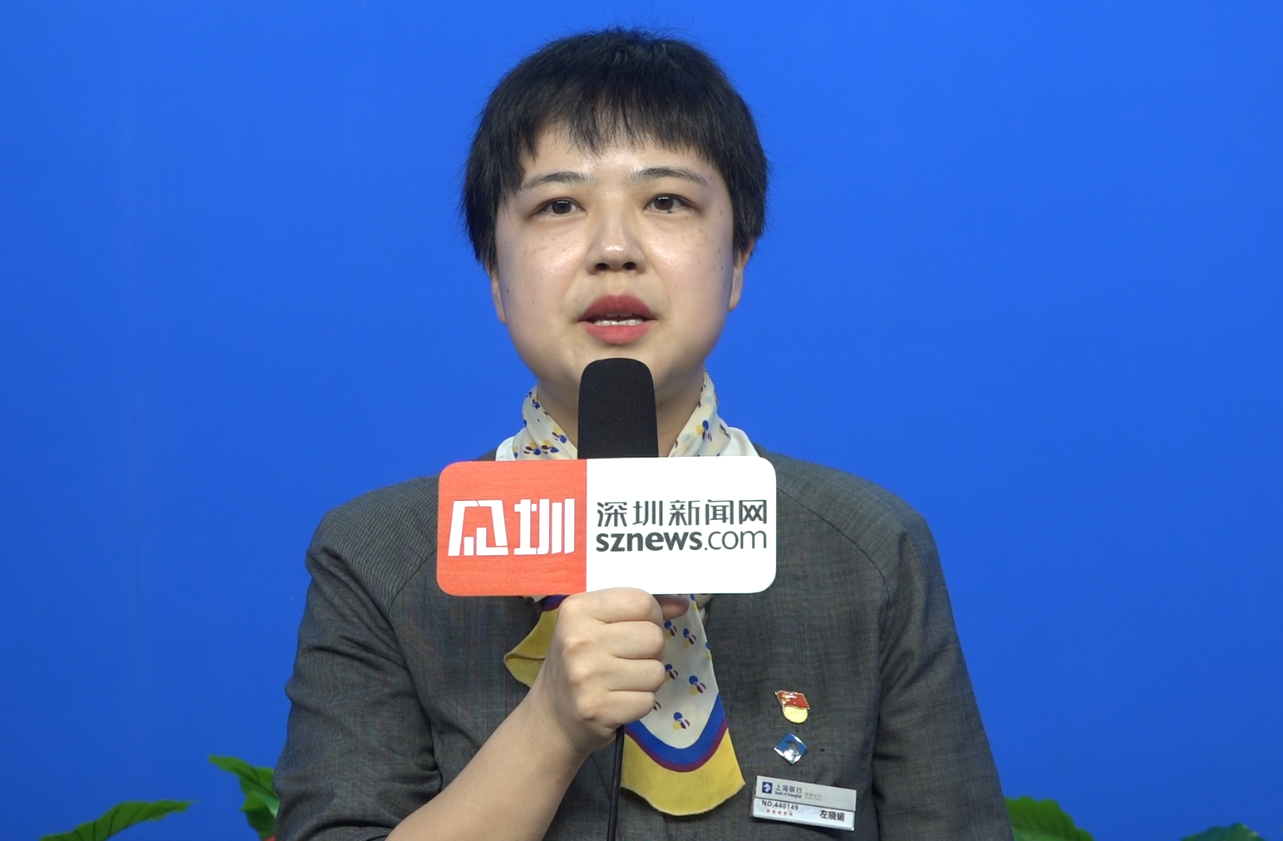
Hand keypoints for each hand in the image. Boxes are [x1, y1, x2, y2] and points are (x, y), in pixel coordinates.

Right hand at [526, 588, 688, 755]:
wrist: (551, 717)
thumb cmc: (579, 662)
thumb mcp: (596, 624)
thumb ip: (638, 609)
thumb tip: (680, 603)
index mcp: (576, 609)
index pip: (642, 601)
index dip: (651, 615)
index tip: (638, 626)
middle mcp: (578, 640)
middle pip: (654, 637)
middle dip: (650, 650)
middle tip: (627, 658)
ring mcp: (587, 677)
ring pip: (657, 671)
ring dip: (647, 678)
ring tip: (622, 680)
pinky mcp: (598, 709)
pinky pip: (648, 700)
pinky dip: (639, 702)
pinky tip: (618, 699)